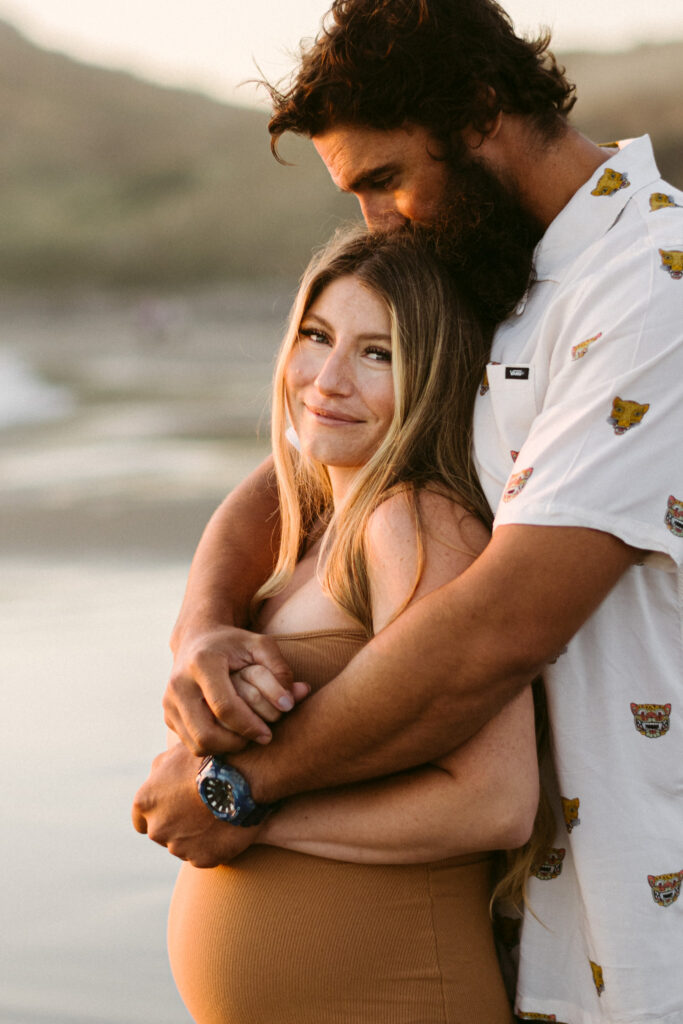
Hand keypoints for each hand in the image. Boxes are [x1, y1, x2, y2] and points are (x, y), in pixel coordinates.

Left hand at [131, 743, 261, 866]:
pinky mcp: (202, 859)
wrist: (242, 777)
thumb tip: (156, 777)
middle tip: (200, 811)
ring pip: (184, 846)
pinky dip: (213, 847)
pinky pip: (205, 855)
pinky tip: (226, 829)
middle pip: (163, 834)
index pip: (141, 820)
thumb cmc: (209, 759)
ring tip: (217, 818)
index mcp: (145, 802)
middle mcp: (157, 828)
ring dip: (196, 837)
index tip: (174, 809)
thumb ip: (160, 769)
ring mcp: (179, 847)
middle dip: (178, 825)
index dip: (159, 814)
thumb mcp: (176, 753)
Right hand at [164, 624, 306, 754]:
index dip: (249, 725)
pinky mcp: (168, 715)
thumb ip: (281, 670)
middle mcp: (179, 683)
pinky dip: (213, 746)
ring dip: (225, 748)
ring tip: (245, 738)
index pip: (224, 706)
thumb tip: (291, 702)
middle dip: (236, 743)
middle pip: (206, 733)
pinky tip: (230, 734)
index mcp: (202, 662)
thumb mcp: (261, 645)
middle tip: (257, 739)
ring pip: (197, 743)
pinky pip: (191, 743)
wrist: (198, 639)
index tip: (268, 734)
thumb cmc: (235, 644)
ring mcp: (169, 701)